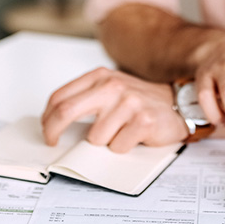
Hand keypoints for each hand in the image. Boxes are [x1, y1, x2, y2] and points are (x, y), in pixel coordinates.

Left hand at [41, 67, 188, 152]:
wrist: (177, 104)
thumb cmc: (139, 101)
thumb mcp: (109, 90)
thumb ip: (84, 99)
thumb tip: (53, 122)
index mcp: (100, 76)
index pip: (60, 97)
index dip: (48, 118)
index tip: (47, 131)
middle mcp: (112, 85)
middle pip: (66, 111)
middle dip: (54, 131)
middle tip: (54, 142)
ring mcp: (128, 102)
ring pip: (95, 137)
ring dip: (104, 142)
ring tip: (120, 132)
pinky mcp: (142, 120)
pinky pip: (117, 146)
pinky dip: (122, 147)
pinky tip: (133, 136)